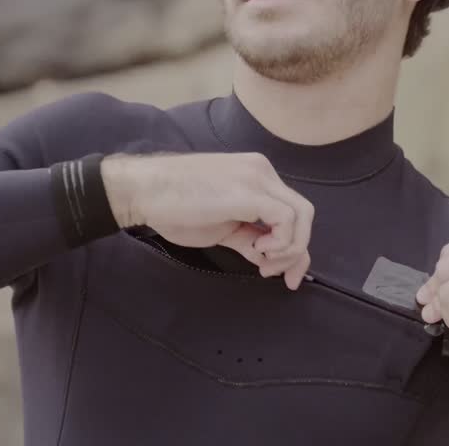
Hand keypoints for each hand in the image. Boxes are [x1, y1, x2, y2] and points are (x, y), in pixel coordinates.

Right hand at [101, 152, 313, 289]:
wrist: (144, 190)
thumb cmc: (173, 206)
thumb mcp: (220, 225)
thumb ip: (247, 236)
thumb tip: (268, 259)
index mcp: (256, 176)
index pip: (292, 212)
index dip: (296, 247)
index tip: (284, 276)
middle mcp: (262, 172)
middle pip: (304, 214)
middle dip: (298, 252)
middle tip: (278, 276)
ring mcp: (257, 179)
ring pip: (302, 216)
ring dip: (288, 250)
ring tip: (261, 264)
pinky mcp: (249, 193)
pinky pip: (286, 219)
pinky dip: (280, 242)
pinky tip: (256, 252)